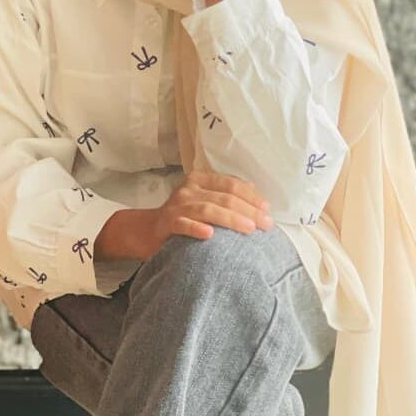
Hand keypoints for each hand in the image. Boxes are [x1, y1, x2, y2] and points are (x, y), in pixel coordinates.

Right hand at [144, 170, 273, 256]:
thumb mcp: (204, 200)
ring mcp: (177, 205)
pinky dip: (197, 228)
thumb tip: (257, 197)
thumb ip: (225, 196)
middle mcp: (189, 189)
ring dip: (231, 219)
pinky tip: (210, 235)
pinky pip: (184, 225)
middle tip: (266, 224)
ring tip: (249, 228)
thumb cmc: (184, 216)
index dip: (251, 196)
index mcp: (200, 180)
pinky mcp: (167, 223)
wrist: (148, 230)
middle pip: (224, 197)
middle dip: (249, 210)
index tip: (267, 210)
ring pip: (208, 210)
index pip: (231, 184)